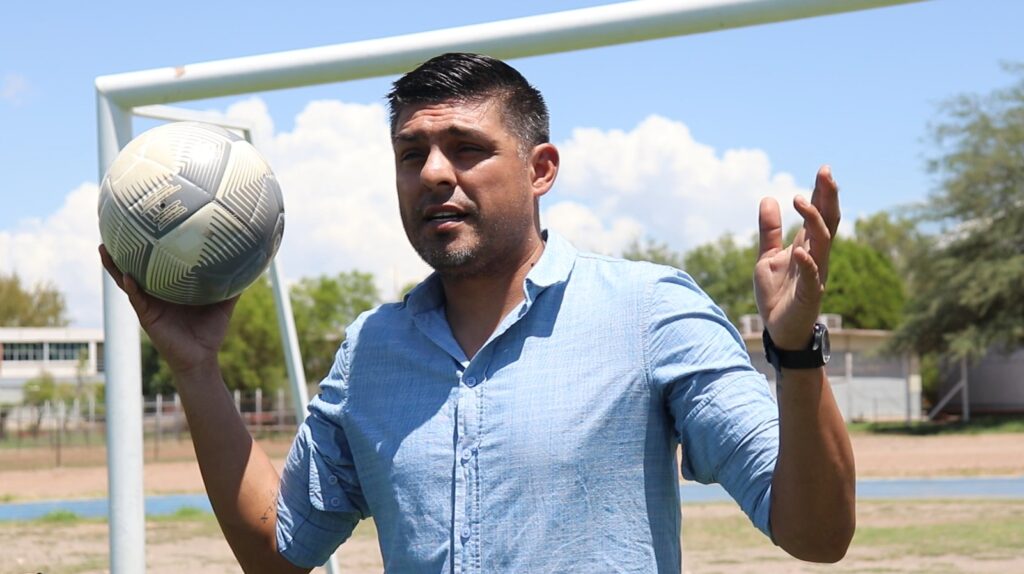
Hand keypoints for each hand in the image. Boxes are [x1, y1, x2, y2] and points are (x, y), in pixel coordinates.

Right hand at [99, 244, 238, 376]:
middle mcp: (155, 294)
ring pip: (126, 281)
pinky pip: (137, 300)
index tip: (141, 226)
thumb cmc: (210, 332)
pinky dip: (131, 288)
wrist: (202, 358)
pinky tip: (128, 277)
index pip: (155, 265)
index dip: (146, 248)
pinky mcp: (147, 317)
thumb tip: (249, 265)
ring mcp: (148, 305)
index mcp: (169, 288)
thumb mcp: (223, 305)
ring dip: (114, 267)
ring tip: (104, 248)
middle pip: (134, 268)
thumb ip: (231, 286)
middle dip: (122, 252)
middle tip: (112, 230)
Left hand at [754, 165, 839, 349]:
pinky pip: (812, 277)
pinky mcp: (809, 294)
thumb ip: (769, 231)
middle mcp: (816, 257)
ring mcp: (815, 275)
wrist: (777, 329)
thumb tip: (768, 198)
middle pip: (828, 222)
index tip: (824, 169)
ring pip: (822, 243)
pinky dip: (807, 263)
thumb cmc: (777, 294)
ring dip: (814, 221)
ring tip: (800, 200)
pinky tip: (799, 250)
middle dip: (828, 197)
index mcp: (807, 247)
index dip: (822, 193)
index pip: (820, 214)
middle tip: (826, 172)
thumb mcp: (767, 257)